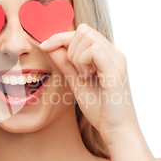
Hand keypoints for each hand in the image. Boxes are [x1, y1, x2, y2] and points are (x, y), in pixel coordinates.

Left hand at [40, 24, 139, 146]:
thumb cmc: (100, 110)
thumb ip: (64, 63)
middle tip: (75, 71)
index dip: (59, 37)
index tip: (43, 46)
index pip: (82, 32)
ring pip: (87, 36)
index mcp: (107, 55)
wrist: (116, 131)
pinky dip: (82, 62)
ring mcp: (116, 60)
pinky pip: (93, 50)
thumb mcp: (76, 82)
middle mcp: (114, 53)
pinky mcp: (115, 70)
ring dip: (76, 56)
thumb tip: (48, 45)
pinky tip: (87, 77)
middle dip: (68, 46)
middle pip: (83, 30)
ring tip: (83, 76)